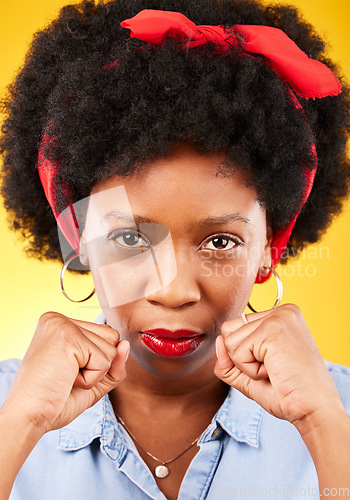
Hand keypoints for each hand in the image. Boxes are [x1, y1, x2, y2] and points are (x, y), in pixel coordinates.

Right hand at [1, 312, 128, 433]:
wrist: (28, 418)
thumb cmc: (54, 401)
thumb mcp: (93, 380)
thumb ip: (114, 363)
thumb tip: (126, 344)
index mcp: (59, 324)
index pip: (104, 334)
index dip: (96, 362)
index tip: (66, 372)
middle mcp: (59, 319)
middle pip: (112, 337)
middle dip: (98, 365)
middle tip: (67, 376)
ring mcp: (63, 325)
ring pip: (112, 348)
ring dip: (95, 373)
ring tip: (66, 377)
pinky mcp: (68, 337)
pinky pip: (104, 361)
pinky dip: (91, 379)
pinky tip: (67, 379)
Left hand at [214, 303, 344, 431]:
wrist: (313, 410)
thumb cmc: (287, 393)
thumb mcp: (249, 374)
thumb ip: (228, 358)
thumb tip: (218, 341)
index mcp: (281, 316)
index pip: (237, 327)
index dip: (245, 355)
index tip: (273, 364)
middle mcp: (281, 310)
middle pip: (229, 330)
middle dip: (242, 358)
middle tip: (272, 368)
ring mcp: (278, 317)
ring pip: (229, 341)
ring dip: (246, 365)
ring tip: (274, 369)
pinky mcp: (272, 330)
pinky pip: (237, 352)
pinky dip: (250, 370)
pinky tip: (273, 371)